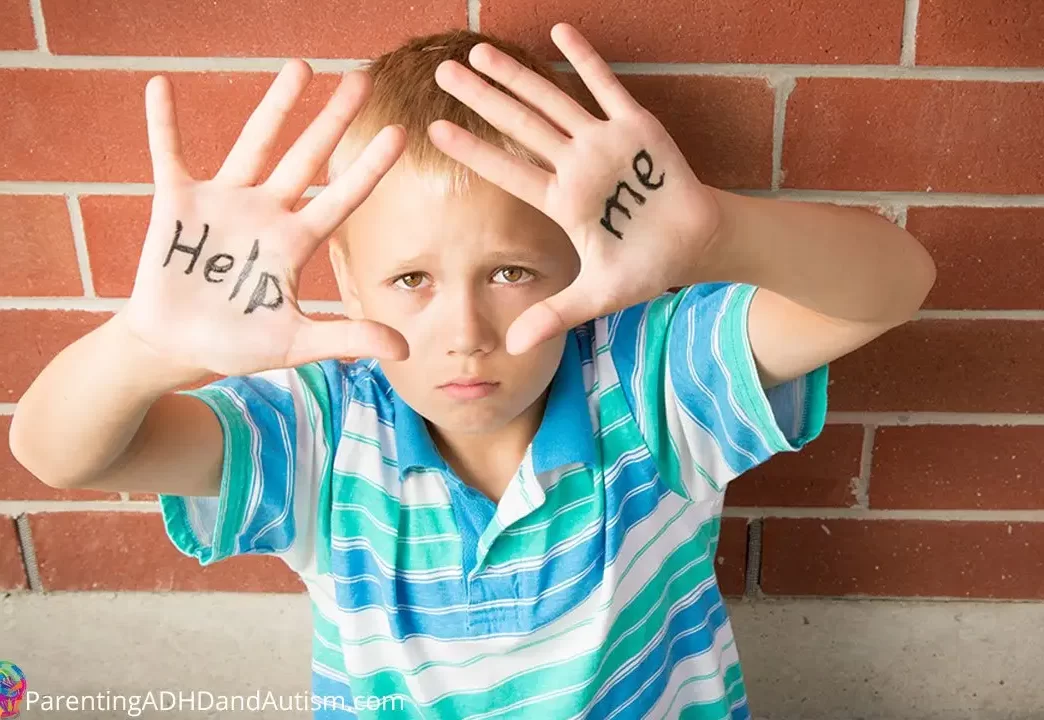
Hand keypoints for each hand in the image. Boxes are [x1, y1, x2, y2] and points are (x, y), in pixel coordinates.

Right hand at [118, 61, 409, 378]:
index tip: (401, 132)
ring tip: (301, 66)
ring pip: (254, 143)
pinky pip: (168, 155)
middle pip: (307, 157)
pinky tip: (162, 86)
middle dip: (333, 119)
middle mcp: (266, 213)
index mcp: (295, 242)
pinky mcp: (178, 204)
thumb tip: (407, 350)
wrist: (176, 346)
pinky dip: (163, 123)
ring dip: (276, 106)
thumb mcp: (295, 342)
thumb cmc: (236, 343)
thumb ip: (347, 338)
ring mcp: (224, 203)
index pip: (342, 197)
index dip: (370, 166)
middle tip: (361, 77)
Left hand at [428, 23, 721, 354]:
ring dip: (519, 76)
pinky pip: (608, 87)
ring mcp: (604, 144)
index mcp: (563, 201)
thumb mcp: (599, 295)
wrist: (698, 244)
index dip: (473, 151)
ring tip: (481, 50)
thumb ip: (555, 315)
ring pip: (553, 102)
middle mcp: (576, 166)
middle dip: (482, 98)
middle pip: (520, 125)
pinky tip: (560, 31)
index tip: (434, 132)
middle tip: (443, 71)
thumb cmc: (648, 268)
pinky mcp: (638, 128)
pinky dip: (587, 60)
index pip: (508, 171)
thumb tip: (512, 349)